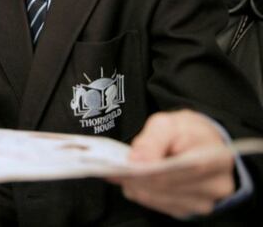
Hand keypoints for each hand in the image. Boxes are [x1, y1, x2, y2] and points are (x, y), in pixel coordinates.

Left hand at [108, 110, 234, 218]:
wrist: (198, 144)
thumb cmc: (186, 132)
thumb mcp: (168, 123)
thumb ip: (153, 139)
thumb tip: (137, 160)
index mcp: (218, 157)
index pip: (189, 167)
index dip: (158, 167)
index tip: (132, 164)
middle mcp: (216, 184)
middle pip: (170, 185)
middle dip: (139, 177)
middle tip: (115, 168)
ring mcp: (203, 201)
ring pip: (160, 198)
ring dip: (136, 186)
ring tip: (120, 172)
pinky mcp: (188, 210)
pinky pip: (158, 205)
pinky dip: (141, 193)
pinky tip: (131, 181)